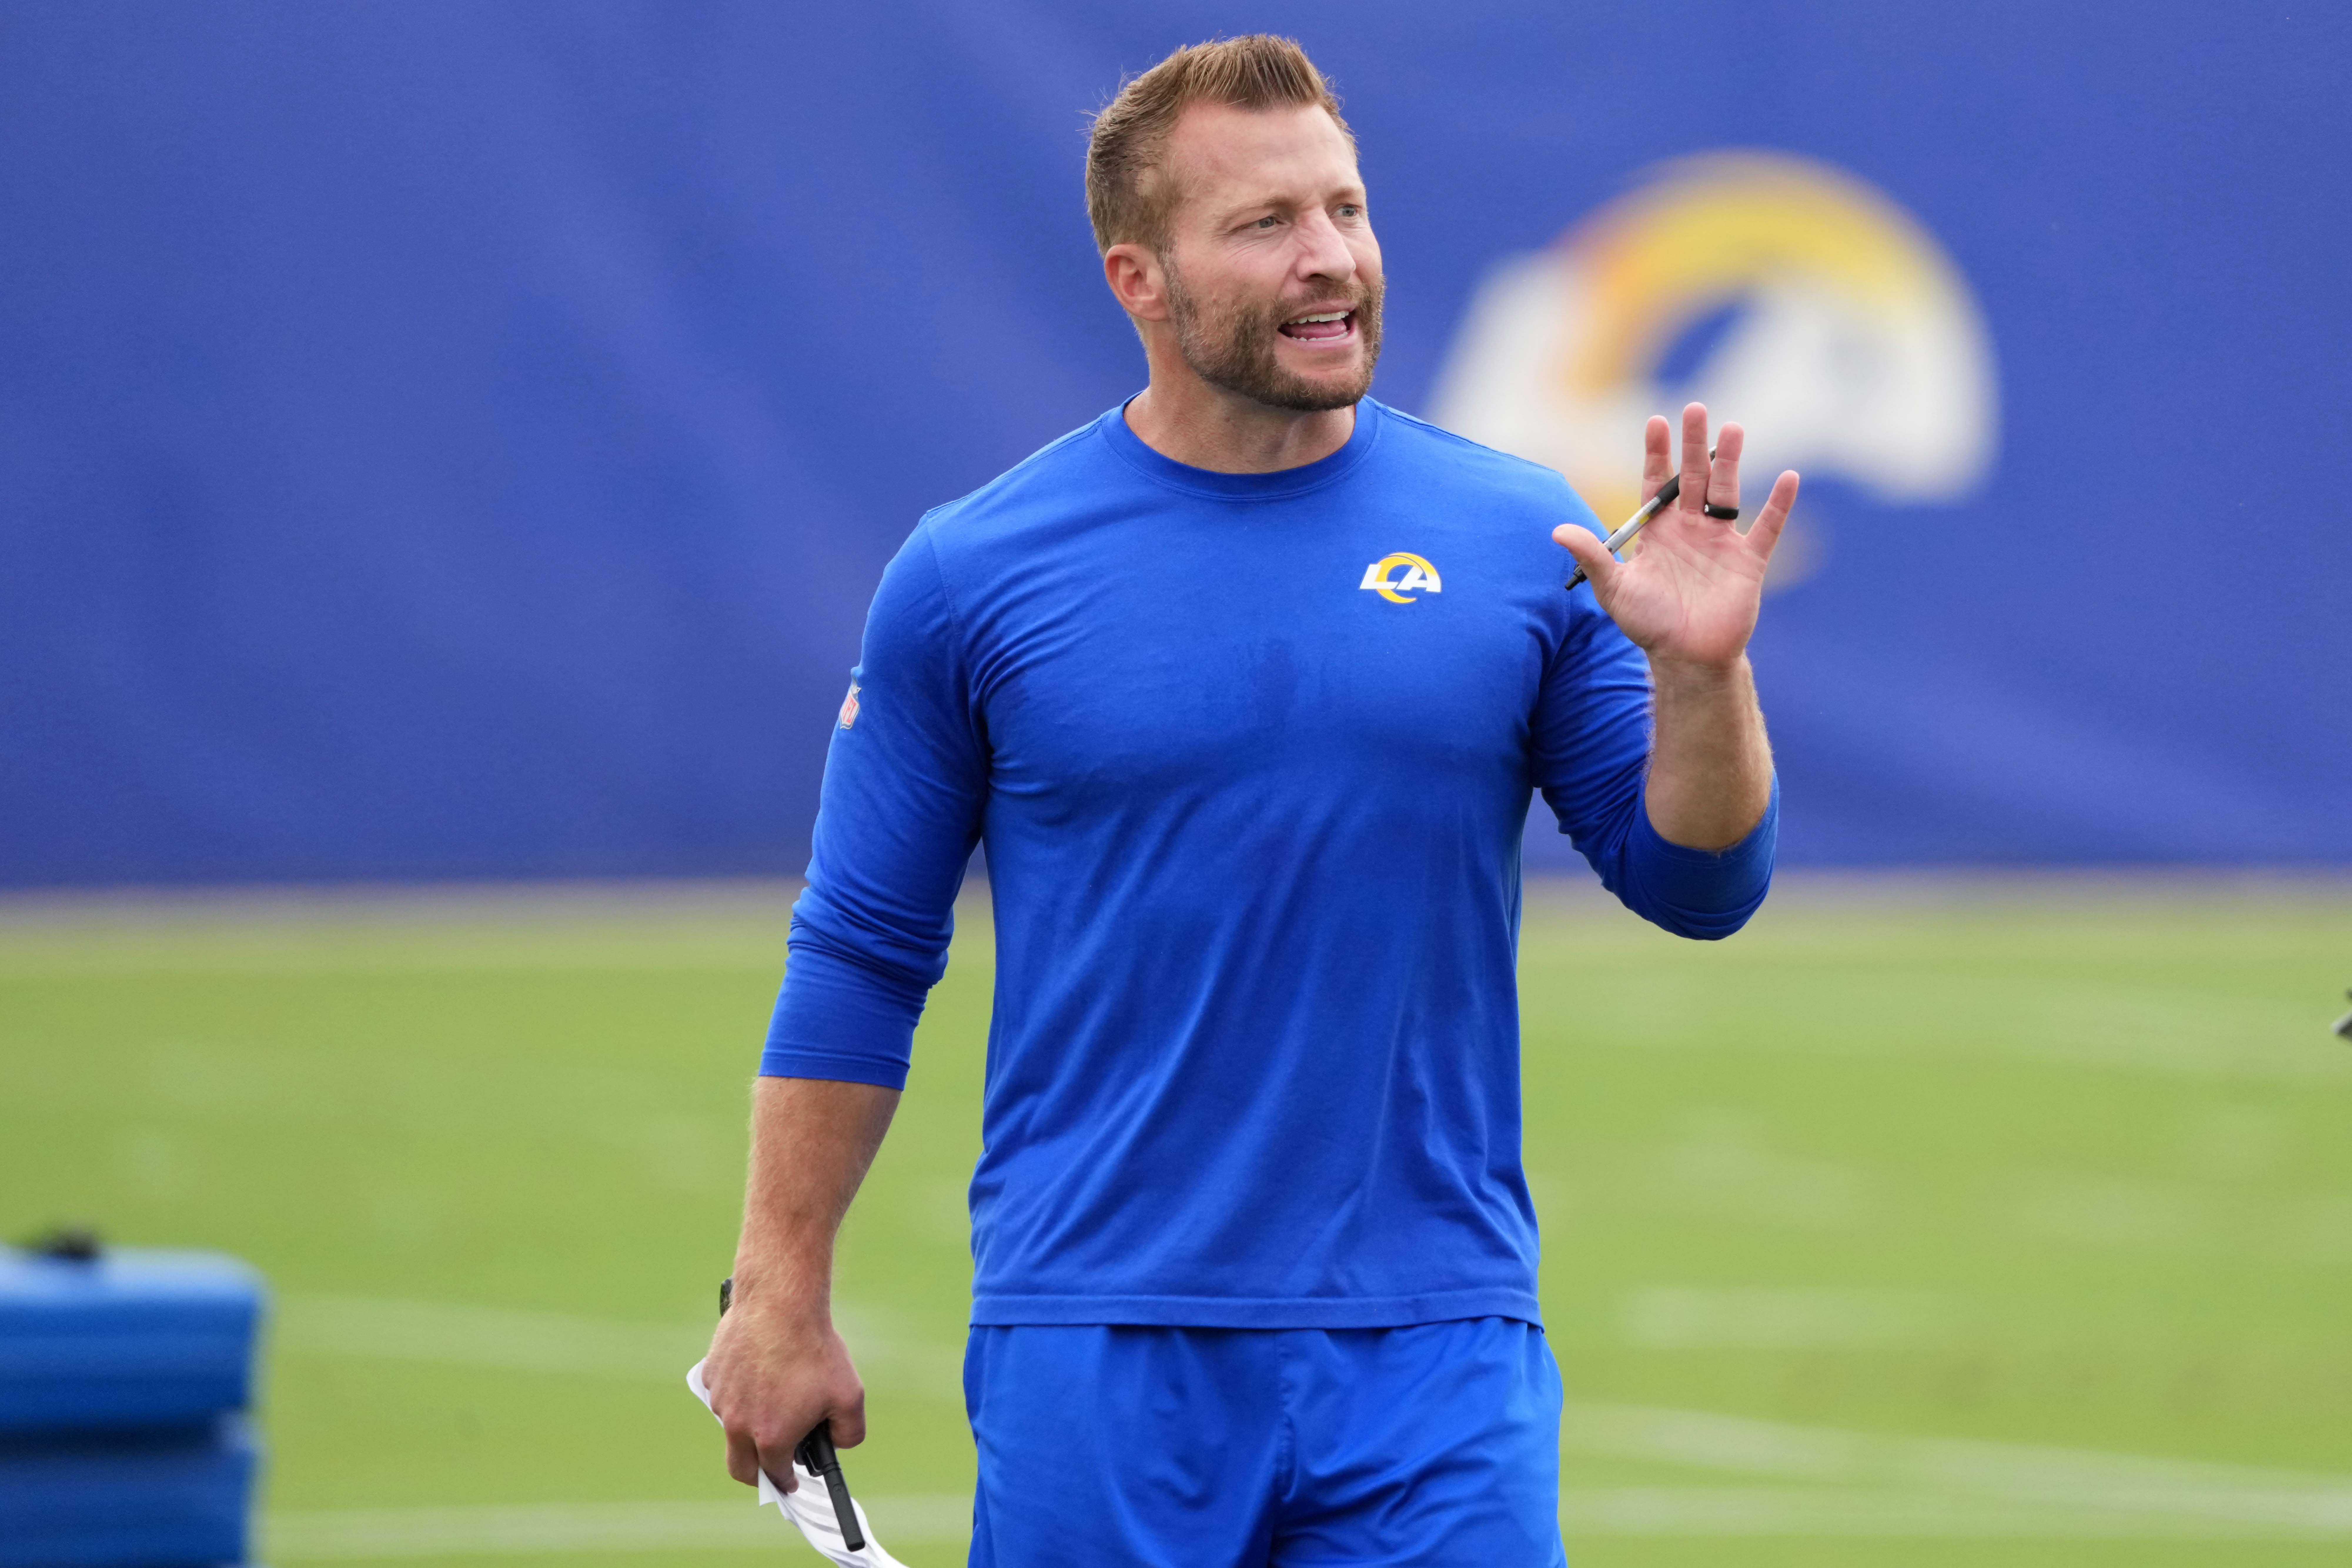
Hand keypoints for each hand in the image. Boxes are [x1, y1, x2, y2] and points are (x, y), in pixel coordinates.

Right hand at [703, 1292, 865, 1493]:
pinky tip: (759, 1372)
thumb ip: (849, 1432)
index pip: (774, 1475)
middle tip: (770, 1467)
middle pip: (739, 1466)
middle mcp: (738, 1423)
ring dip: (747, 1425)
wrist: (780, 1302)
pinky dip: (738, 1392)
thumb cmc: (815, 1349)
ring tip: (773, 1401)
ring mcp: (721, 1399)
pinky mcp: (711, 1374)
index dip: (785, 1481)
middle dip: (755, 1475)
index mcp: (770, 1436)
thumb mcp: (850, 1396)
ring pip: (731, 1426)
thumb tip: (839, 1443)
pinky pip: (723, 1394)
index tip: (790, 1481)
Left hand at [1553, 403, 1799, 671]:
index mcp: (1659, 532)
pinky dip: (1780, 505)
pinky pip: (1767, 528)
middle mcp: (1690, 529)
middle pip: (1692, 478)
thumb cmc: (1648, 623)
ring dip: (1730, 462)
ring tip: (1733, 429)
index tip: (1655, 421)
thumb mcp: (1614, 589)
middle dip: (1694, 445)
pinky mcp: (1748, 561)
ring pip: (1726, 493)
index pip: (1656, 483)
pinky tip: (1789, 478)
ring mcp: (1721, 542)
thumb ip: (1592, 556)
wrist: (1685, 657)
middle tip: (1695, 408)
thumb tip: (1557, 530)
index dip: (1657, 453)